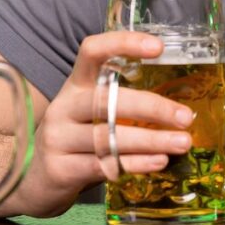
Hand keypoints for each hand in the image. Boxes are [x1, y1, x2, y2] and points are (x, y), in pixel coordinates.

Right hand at [9, 32, 194, 217]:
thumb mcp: (95, 113)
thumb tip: (180, 106)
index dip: (123, 43)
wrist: (38, 180)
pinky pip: (102, 165)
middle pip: (107, 99)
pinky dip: (136, 163)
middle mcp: (64, 106)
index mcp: (77, 84)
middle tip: (185, 116)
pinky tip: (159, 162)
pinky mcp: (60, 169)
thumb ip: (125, 104)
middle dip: (152, 107)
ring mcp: (58, 137)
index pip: (93, 51)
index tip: (158, 48)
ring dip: (151, 140)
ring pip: (108, 136)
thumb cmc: (79, 139)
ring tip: (182, 142)